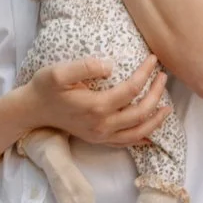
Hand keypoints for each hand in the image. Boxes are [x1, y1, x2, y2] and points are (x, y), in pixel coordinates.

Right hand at [22, 55, 171, 148]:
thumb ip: (84, 66)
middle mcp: (103, 125)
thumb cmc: (45, 89)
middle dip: (156, 94)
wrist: (34, 112)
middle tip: (163, 78)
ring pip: (138, 132)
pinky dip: (142, 138)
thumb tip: (110, 65)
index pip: (131, 90)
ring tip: (167, 107)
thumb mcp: (58, 72)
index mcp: (96, 107)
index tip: (153, 59)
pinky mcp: (100, 141)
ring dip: (156, 120)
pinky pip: (127, 143)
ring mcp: (103, 136)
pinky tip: (151, 134)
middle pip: (140, 112)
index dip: (145, 74)